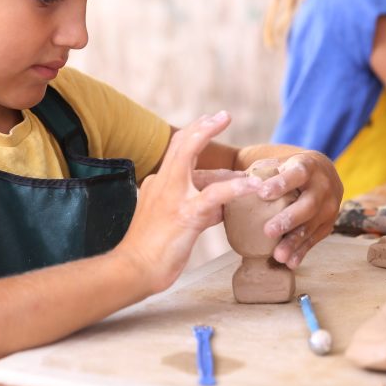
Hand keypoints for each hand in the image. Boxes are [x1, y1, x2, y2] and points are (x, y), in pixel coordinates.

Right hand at [114, 111, 260, 293]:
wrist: (132, 269)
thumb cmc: (151, 251)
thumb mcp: (173, 223)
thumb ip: (196, 208)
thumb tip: (221, 206)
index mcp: (157, 184)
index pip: (176, 152)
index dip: (194, 134)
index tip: (209, 121)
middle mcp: (162, 183)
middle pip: (182, 144)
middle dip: (204, 126)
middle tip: (223, 116)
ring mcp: (172, 196)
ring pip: (192, 157)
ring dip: (219, 150)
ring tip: (248, 158)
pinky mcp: (185, 214)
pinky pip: (215, 194)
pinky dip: (237, 187)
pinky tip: (253, 186)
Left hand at [250, 151, 342, 269]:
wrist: (323, 174)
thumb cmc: (290, 170)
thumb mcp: (280, 163)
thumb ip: (262, 172)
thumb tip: (231, 183)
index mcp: (308, 166)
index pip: (297, 174)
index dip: (281, 184)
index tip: (262, 194)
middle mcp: (323, 186)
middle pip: (308, 204)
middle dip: (289, 219)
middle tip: (269, 231)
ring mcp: (329, 206)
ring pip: (312, 225)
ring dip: (295, 242)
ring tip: (278, 255)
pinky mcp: (328, 224)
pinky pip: (315, 239)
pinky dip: (302, 251)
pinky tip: (290, 262)